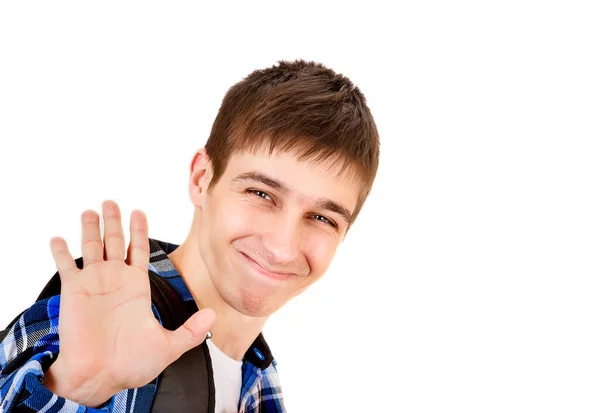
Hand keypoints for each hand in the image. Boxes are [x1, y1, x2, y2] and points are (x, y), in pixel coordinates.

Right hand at [45, 200, 214, 406]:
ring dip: (90, 228)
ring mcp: (93, 284)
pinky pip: (65, 266)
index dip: (139, 230)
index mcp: (137, 287)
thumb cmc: (131, 365)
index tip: (139, 211)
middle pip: (115, 241)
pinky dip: (60, 251)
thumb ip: (191, 330)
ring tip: (90, 210)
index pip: (139, 250)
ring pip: (91, 247)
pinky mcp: (73, 291)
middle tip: (111, 201)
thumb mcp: (169, 346)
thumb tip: (213, 316)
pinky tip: (57, 237)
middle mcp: (115, 280)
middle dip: (114, 221)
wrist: (101, 377)